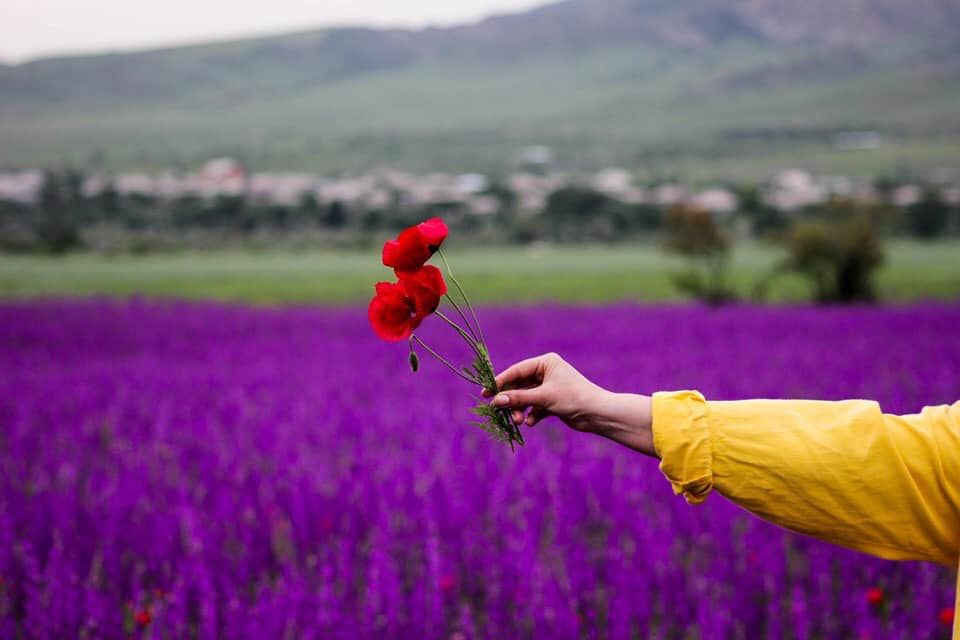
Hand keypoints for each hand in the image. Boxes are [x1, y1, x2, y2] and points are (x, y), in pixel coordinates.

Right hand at [484, 353, 656, 456]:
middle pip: (520, 385)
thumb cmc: (573, 398)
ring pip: (526, 398)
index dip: (500, 382)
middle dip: (511, 400)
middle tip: (497, 410)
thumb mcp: (543, 398)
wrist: (597, 414)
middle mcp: (546, 372)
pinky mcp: (552, 402)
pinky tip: (531, 422)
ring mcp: (549, 387)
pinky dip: (531, 414)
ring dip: (520, 409)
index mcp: (546, 363)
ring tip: (518, 420)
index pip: (517, 371)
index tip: (486, 392)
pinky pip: (535, 407)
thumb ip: (518, 399)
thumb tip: (496, 401)